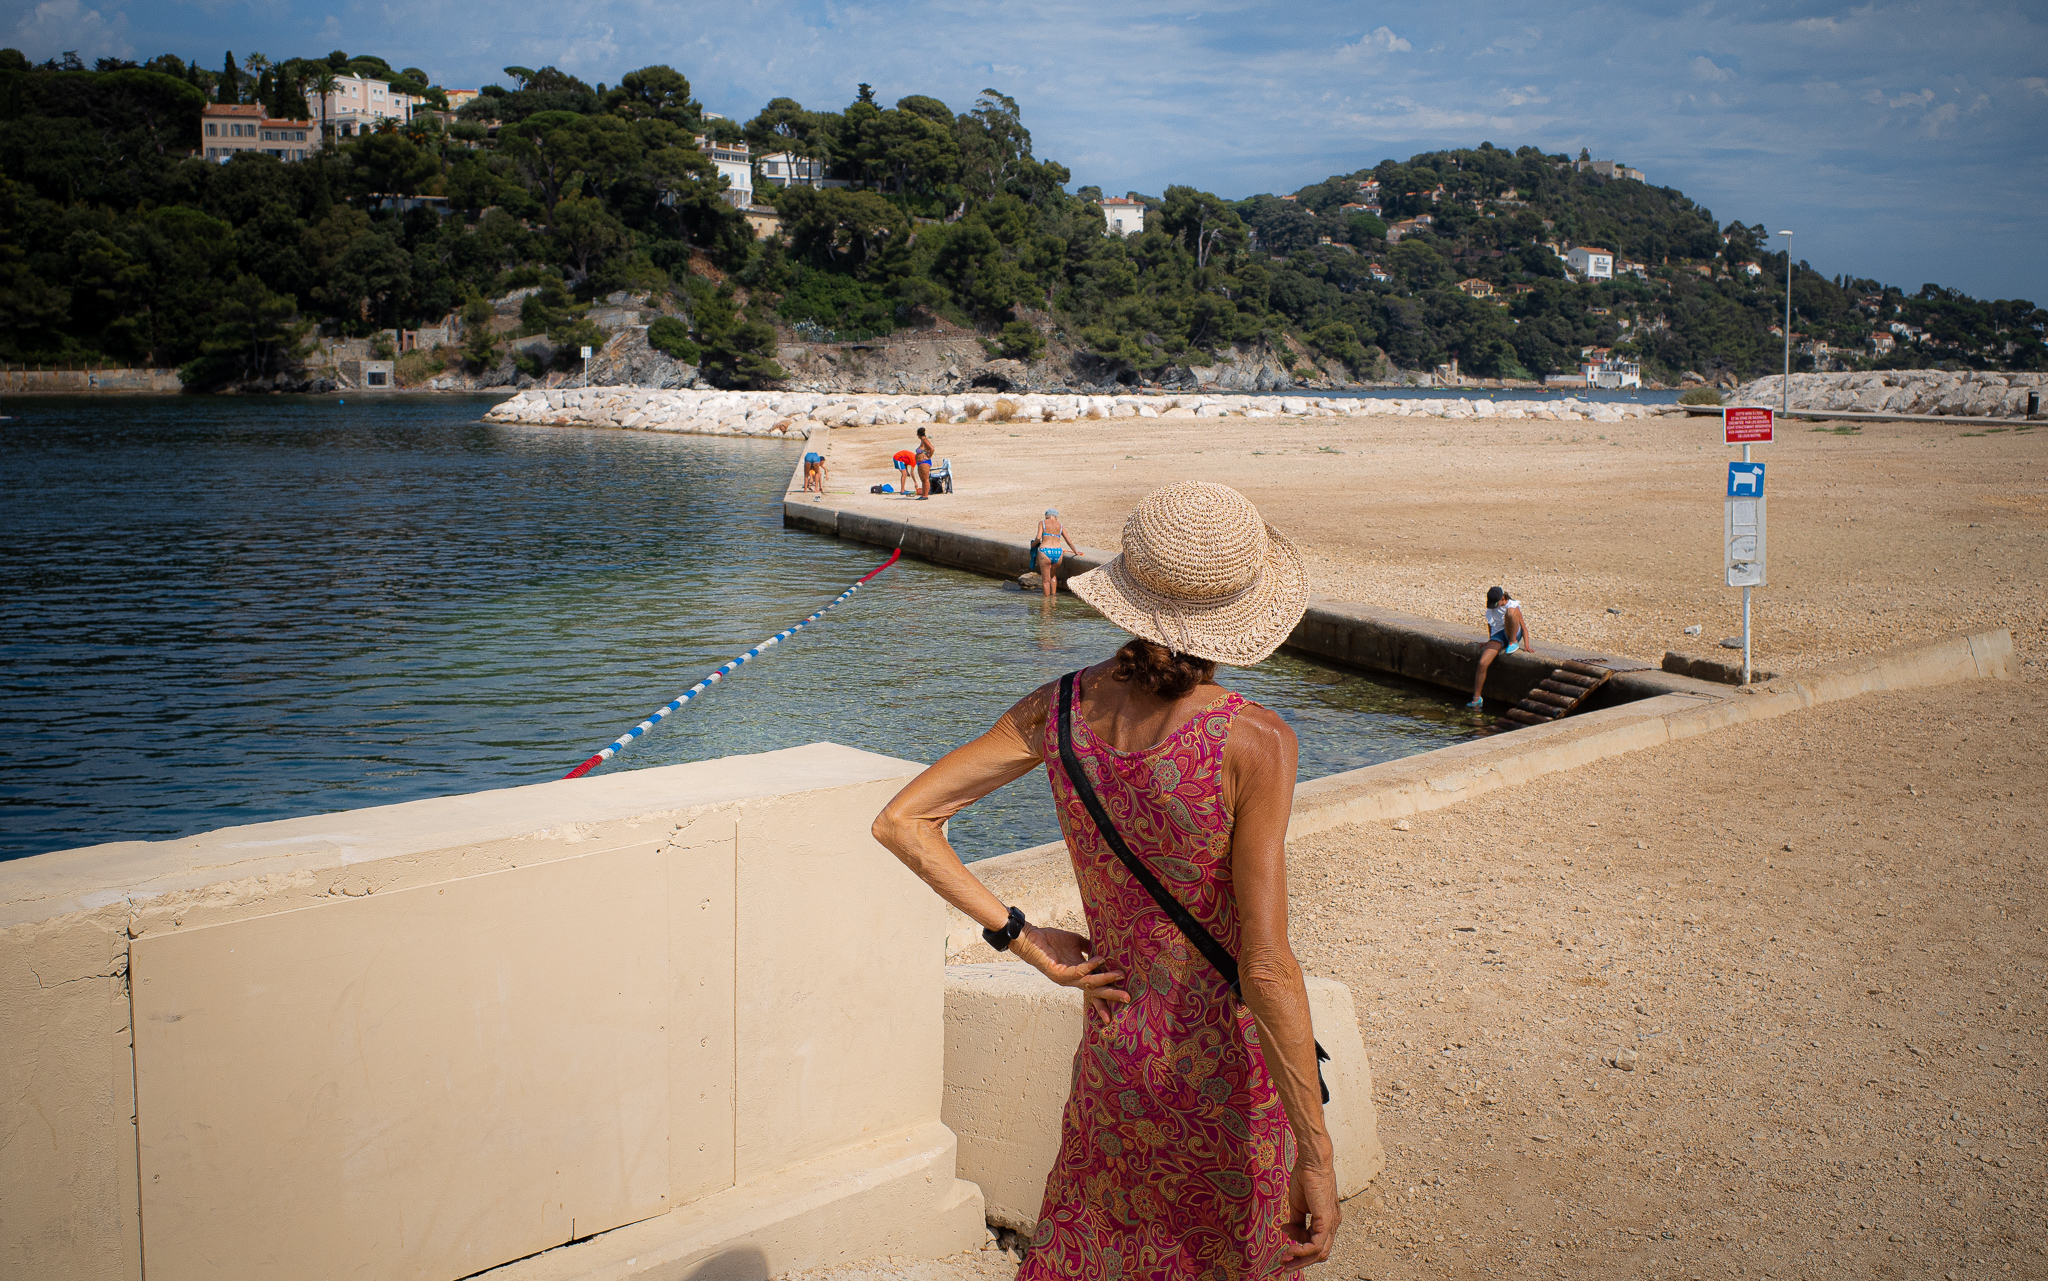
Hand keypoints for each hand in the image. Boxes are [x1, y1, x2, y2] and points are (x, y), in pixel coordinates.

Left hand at [1008, 925, 1128, 1022]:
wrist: (1030, 938)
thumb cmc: (1051, 940)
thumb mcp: (1075, 943)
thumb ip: (1088, 948)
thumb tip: (1104, 947)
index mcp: (1077, 974)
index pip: (1094, 989)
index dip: (1107, 997)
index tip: (1123, 1003)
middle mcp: (1072, 980)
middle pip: (1094, 991)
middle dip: (1111, 995)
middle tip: (1127, 999)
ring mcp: (1065, 978)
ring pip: (1089, 983)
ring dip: (1105, 980)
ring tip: (1119, 976)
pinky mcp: (1058, 972)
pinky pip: (1078, 971)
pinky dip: (1090, 966)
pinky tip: (1100, 959)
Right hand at [1278, 1152, 1338, 1270]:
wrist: (1311, 1163)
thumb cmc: (1306, 1179)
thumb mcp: (1298, 1206)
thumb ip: (1296, 1222)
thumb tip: (1288, 1234)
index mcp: (1326, 1220)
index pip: (1316, 1244)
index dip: (1300, 1250)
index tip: (1284, 1249)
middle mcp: (1332, 1224)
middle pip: (1319, 1253)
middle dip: (1300, 1261)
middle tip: (1283, 1263)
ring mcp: (1331, 1224)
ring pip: (1319, 1253)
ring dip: (1301, 1259)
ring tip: (1285, 1257)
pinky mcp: (1327, 1221)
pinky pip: (1317, 1245)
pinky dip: (1303, 1250)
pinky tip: (1291, 1248)